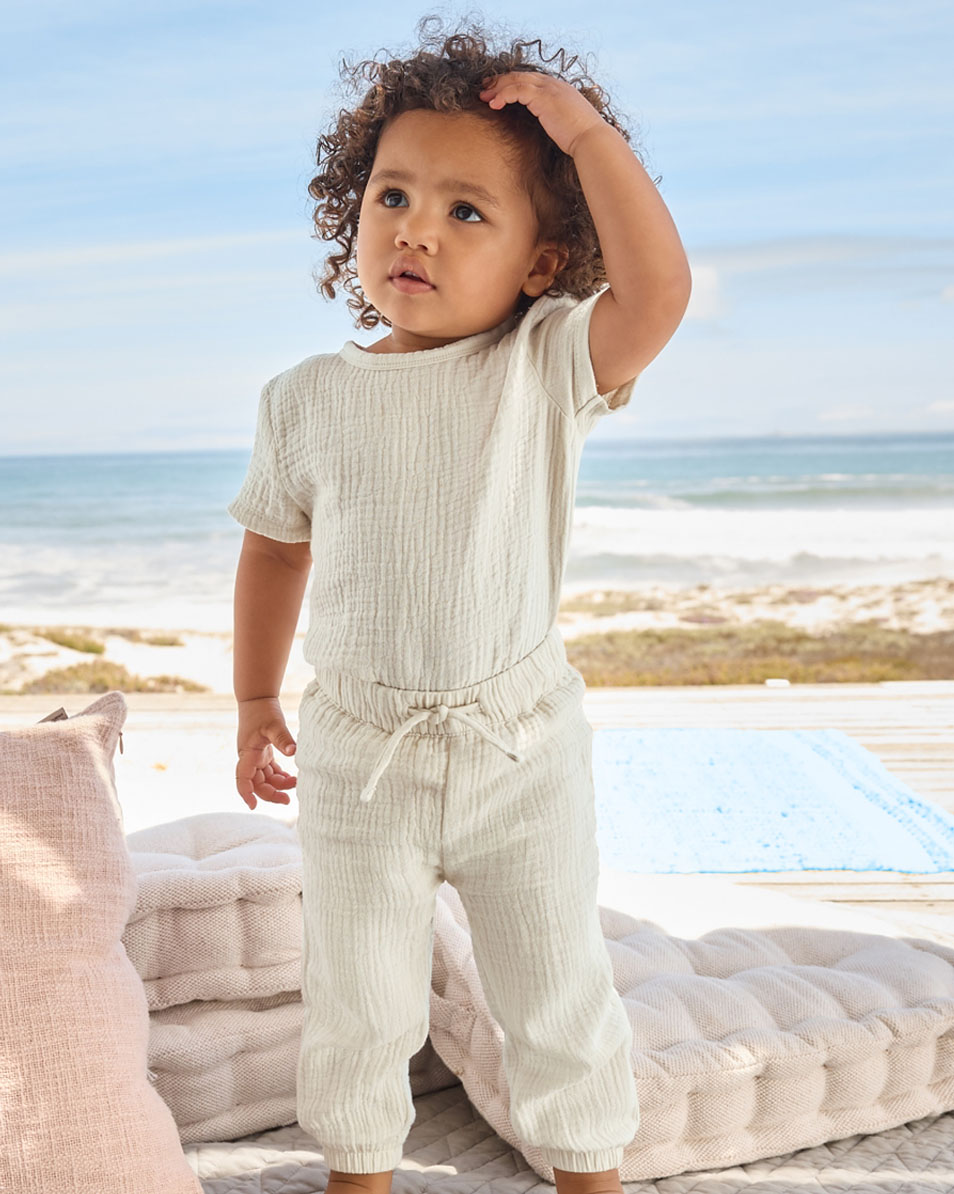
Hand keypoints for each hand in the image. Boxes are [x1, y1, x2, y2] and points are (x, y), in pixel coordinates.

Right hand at [235, 696, 297, 810]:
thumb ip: (283, 739)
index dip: (246, 794)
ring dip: (278, 785)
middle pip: (257, 784)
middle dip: (271, 794)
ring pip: (265, 779)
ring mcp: (256, 756)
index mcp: (248, 754)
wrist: (258, 698)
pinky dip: (280, 777)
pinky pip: (270, 771)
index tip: (253, 806)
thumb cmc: (263, 710)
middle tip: (288, 800)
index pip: (243, 779)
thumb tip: (294, 752)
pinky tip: (292, 779)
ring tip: (296, 784)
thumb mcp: (274, 725)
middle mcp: (249, 758)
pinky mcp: (263, 753)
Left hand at [478, 70, 606, 156]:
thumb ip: (556, 120)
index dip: (513, 83)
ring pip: (516, 80)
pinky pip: (517, 90)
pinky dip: (503, 95)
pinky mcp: (543, 98)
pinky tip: (494, 105)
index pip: (531, 79)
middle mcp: (554, 85)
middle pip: (521, 75)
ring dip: (497, 88)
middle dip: (500, 81)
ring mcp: (549, 89)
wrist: (592, 140)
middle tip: (484, 89)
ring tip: (484, 97)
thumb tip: (549, 128)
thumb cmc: (581, 140)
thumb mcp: (567, 125)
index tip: (498, 91)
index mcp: (559, 89)